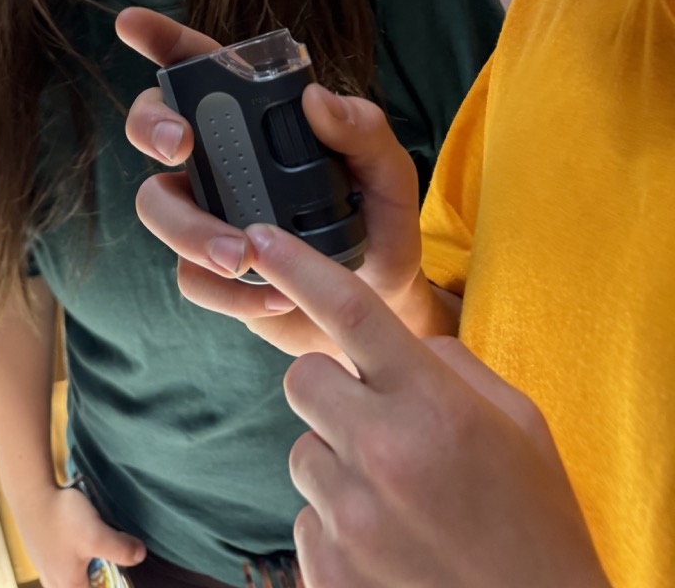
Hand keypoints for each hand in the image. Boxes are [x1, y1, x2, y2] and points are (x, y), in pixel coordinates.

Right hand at [23, 485, 145, 587]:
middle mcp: (55, 583)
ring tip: (92, 538)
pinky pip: (63, 560)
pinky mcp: (42, 552)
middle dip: (99, 570)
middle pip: (85, 583)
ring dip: (86, 560)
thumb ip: (121, 549)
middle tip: (108, 548)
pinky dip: (73, 551)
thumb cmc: (62, 518)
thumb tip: (140, 555)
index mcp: (70, 586)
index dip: (112, 581)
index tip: (117, 565)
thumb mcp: (97, 535)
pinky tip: (75, 532)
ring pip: (73, 572)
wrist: (31, 494)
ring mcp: (46, 568)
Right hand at [117, 8, 424, 357]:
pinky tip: (275, 298)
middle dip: (152, 126)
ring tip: (240, 256)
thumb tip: (317, 99)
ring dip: (189, 228)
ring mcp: (207, 213)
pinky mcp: (209, 273)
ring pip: (157, 205)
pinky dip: (228, 291)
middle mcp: (219, 159)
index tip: (130, 21)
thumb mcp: (389, 174)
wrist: (381, 308)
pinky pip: (190, 276)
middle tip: (182, 144)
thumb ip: (365, 132)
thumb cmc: (379, 223)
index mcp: (255, 120)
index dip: (161, 39)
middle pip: (153, 126)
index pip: (200, 69)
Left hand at [246, 224, 610, 587]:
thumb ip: (449, 368)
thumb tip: (399, 346)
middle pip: (302, 376)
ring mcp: (349, 517)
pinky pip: (305, 516)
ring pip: (303, 448)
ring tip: (399, 498)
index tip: (261, 239)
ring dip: (339, 461)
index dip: (296, 265)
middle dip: (333, 387)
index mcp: (432, 405)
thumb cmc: (534, 526)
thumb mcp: (518, 425)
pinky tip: (388, 544)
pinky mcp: (326, 569)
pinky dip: (337, 524)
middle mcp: (381, 453)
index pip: (347, 309)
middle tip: (380, 421)